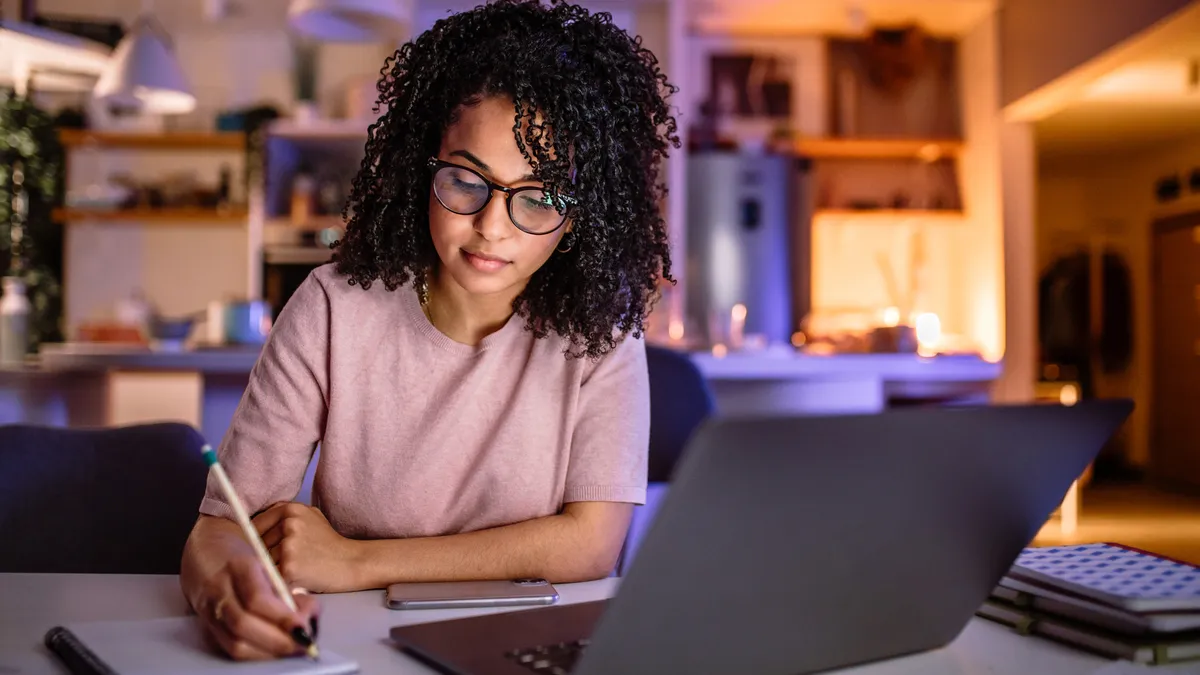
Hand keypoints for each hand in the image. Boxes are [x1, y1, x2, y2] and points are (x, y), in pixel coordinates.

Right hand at [195, 554, 319, 660]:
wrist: (208, 558)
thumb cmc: (246, 563)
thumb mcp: (268, 568)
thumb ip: (286, 593)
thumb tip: (309, 616)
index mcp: (240, 566)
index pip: (257, 598)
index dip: (282, 617)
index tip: (304, 627)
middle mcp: (219, 588)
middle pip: (243, 624)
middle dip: (278, 640)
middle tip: (303, 643)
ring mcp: (208, 610)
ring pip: (235, 642)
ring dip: (269, 651)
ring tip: (292, 648)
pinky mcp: (207, 628)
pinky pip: (230, 649)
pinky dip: (256, 654)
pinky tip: (273, 650)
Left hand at [254, 502, 363, 592]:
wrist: (351, 562)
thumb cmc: (329, 543)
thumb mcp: (310, 516)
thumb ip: (284, 516)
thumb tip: (251, 523)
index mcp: (290, 509)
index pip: (254, 525)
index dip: (255, 541)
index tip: (263, 550)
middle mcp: (288, 524)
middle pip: (255, 545)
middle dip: (264, 555)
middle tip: (283, 562)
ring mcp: (289, 545)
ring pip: (262, 561)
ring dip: (271, 569)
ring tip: (292, 570)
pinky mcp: (290, 567)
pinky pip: (270, 576)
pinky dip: (278, 581)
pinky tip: (294, 579)